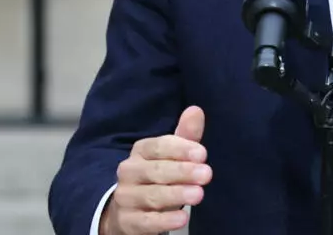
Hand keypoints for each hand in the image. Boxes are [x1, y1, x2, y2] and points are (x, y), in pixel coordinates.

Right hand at [100, 106, 210, 234]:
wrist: (127, 211)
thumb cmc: (157, 178)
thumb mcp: (171, 156)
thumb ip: (185, 136)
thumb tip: (196, 110)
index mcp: (141, 151)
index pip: (159, 146)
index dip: (181, 149)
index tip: (202, 154)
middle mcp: (129, 172)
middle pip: (156, 170)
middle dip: (183, 172)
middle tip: (206, 174)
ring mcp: (126, 198)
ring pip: (152, 195)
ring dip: (176, 194)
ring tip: (198, 195)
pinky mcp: (127, 222)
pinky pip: (146, 221)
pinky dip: (164, 220)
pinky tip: (182, 218)